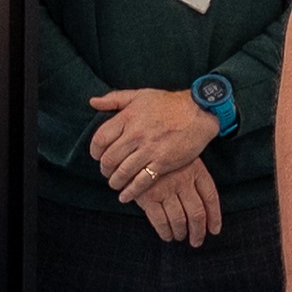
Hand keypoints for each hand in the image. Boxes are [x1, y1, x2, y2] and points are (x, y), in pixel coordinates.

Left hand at [88, 88, 221, 194]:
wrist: (198, 112)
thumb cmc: (169, 103)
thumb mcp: (140, 95)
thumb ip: (114, 99)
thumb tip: (93, 102)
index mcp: (128, 117)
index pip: (100, 139)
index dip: (95, 151)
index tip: (97, 156)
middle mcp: (136, 134)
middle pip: (109, 159)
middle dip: (104, 169)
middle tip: (106, 172)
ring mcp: (149, 149)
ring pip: (123, 172)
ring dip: (115, 181)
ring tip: (115, 184)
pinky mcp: (162, 162)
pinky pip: (141, 181)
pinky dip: (131, 191)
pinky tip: (125, 196)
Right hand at [126, 156, 221, 245]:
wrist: (133, 148)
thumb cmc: (159, 154)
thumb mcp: (182, 158)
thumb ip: (193, 178)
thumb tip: (205, 210)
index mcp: (195, 169)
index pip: (211, 197)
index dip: (214, 217)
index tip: (214, 230)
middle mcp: (183, 180)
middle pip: (197, 213)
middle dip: (198, 232)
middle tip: (197, 241)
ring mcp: (166, 188)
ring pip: (179, 220)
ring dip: (181, 233)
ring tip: (179, 236)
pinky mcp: (148, 196)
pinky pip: (160, 221)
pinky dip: (165, 232)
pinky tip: (166, 235)